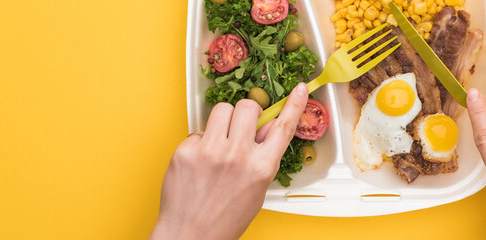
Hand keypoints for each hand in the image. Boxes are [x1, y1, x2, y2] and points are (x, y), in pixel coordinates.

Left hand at [149, 83, 308, 239]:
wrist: (191, 234)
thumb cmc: (226, 217)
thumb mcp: (258, 189)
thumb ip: (264, 157)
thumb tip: (266, 129)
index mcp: (261, 167)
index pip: (283, 127)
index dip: (294, 104)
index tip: (299, 88)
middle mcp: (237, 156)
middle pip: (247, 107)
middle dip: (246, 113)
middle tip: (241, 128)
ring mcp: (209, 152)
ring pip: (222, 110)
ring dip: (224, 122)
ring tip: (220, 142)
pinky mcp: (186, 151)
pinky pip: (198, 131)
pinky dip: (201, 143)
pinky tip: (200, 162)